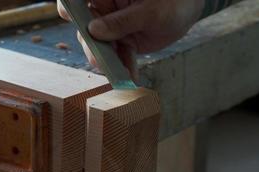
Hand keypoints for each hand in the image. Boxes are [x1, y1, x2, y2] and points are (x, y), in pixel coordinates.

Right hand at [58, 0, 203, 78]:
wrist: (188, 11)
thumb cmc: (172, 2)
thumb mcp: (150, 12)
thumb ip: (122, 21)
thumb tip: (93, 31)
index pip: (79, 0)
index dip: (70, 8)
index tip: (70, 18)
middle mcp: (106, 9)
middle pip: (86, 27)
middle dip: (93, 46)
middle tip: (99, 61)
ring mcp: (112, 26)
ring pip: (100, 45)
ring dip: (108, 61)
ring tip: (121, 74)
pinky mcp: (122, 40)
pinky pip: (117, 55)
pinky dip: (123, 66)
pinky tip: (130, 76)